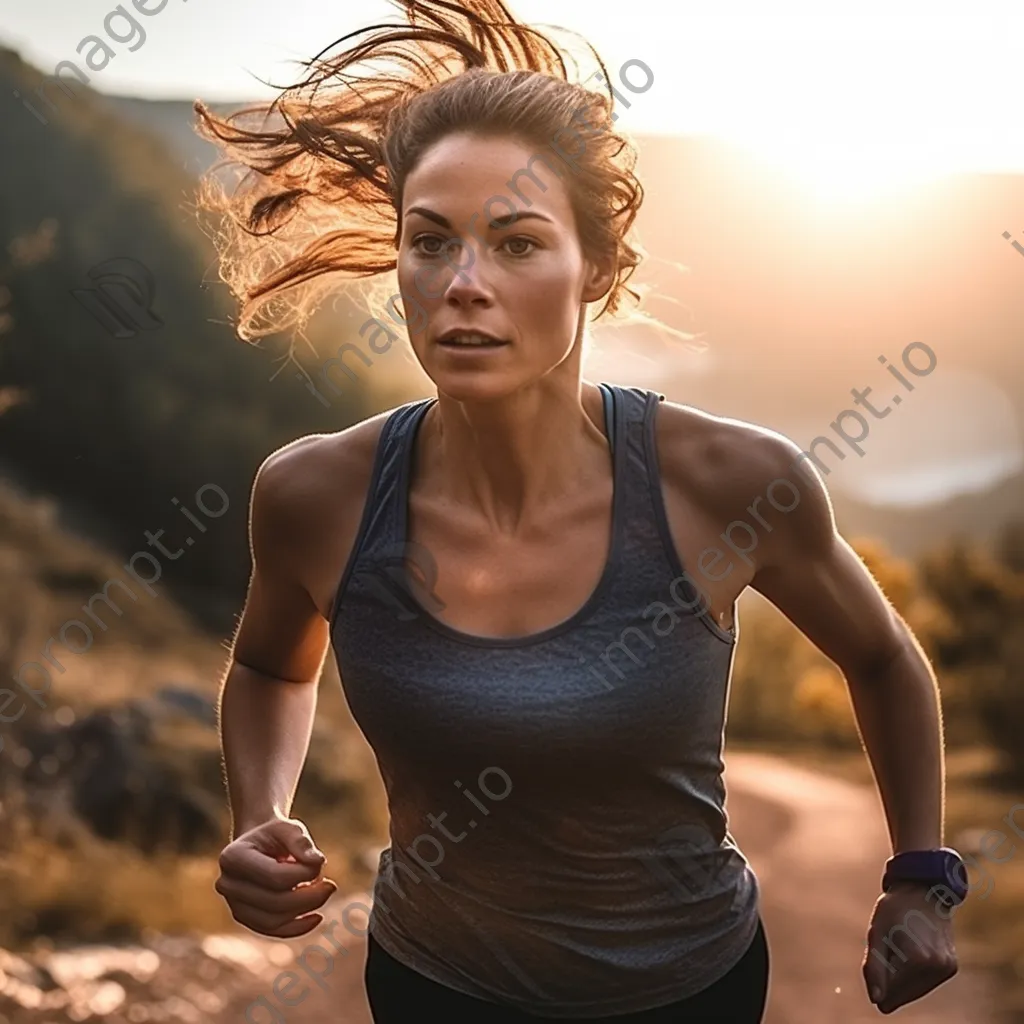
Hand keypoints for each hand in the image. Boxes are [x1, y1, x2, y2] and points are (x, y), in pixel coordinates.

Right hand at [215, 816, 337, 937]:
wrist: (261, 844)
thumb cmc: (276, 835)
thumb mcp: (288, 828)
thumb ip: (301, 841)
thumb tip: (317, 861)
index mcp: (232, 857)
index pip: (274, 876)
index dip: (303, 873)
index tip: (319, 862)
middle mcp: (227, 884)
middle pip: (274, 902)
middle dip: (308, 896)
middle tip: (331, 885)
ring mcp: (234, 904)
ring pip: (273, 920)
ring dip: (304, 909)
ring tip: (324, 892)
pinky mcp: (246, 918)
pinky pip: (272, 930)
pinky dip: (296, 927)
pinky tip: (316, 917)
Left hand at [862, 883, 957, 1013]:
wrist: (924, 889)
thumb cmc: (895, 909)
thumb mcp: (877, 933)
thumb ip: (875, 968)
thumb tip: (876, 1000)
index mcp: (917, 959)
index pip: (890, 993)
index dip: (876, 978)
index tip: (877, 954)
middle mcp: (937, 968)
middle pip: (903, 994)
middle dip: (889, 978)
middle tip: (889, 946)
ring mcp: (947, 969)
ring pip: (915, 990)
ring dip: (901, 976)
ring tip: (900, 945)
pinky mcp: (951, 967)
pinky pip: (926, 982)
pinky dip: (913, 974)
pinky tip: (910, 950)